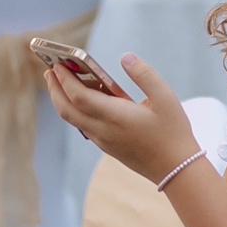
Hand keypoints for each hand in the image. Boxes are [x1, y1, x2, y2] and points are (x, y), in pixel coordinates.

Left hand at [44, 53, 199, 184]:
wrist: (176, 169)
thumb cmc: (173, 132)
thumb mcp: (165, 97)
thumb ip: (144, 74)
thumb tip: (125, 57)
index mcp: (114, 116)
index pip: (78, 96)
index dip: (64, 79)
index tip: (57, 63)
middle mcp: (103, 130)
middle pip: (66, 110)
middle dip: (55, 89)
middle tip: (49, 70)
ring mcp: (103, 141)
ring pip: (73, 120)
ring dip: (63, 100)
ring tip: (62, 81)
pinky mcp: (108, 147)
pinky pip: (84, 126)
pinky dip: (77, 110)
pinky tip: (85, 98)